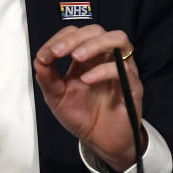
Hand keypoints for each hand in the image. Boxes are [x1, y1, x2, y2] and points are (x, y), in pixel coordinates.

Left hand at [33, 25, 144, 171]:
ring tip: (76, 57)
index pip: (78, 33)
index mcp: (88, 58)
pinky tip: (86, 80)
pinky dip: (103, 71)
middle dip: (76, 38)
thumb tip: (39, 58)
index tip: (47, 53)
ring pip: (118, 40)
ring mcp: (122, 70)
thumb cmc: (82, 116)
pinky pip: (123, 70)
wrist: (100, 142)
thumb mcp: (56, 97)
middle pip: (97, 30)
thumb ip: (47, 77)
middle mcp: (106, 59)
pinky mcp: (132, 87)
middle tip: (58, 52)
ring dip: (94, 44)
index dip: (62, 38)